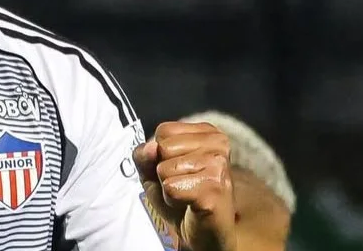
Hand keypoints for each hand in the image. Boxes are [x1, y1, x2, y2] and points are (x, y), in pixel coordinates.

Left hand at [133, 122, 236, 250]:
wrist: (202, 232)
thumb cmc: (181, 196)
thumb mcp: (152, 170)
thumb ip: (143, 154)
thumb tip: (151, 147)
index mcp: (208, 132)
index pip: (163, 131)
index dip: (160, 154)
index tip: (179, 169)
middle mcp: (218, 143)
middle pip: (163, 147)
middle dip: (164, 171)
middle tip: (184, 184)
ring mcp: (219, 165)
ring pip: (165, 168)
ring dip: (169, 187)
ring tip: (188, 194)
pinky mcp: (215, 188)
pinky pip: (171, 188)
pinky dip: (173, 200)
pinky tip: (190, 204)